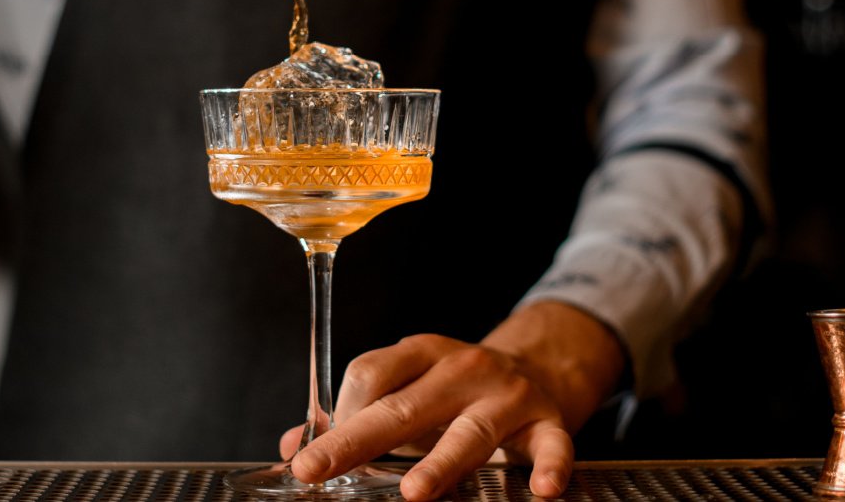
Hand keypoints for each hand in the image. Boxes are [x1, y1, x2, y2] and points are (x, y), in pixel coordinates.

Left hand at [280, 302, 626, 500]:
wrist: (541, 367)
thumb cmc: (458, 388)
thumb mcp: (409, 386)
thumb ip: (356, 414)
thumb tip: (291, 445)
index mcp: (420, 355)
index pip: (369, 373)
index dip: (339, 412)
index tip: (317, 453)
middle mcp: (462, 369)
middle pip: (403, 407)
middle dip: (357, 441)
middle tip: (318, 468)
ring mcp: (507, 396)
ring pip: (470, 432)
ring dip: (441, 461)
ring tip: (414, 491)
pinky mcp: (547, 422)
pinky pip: (553, 446)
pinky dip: (550, 467)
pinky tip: (542, 490)